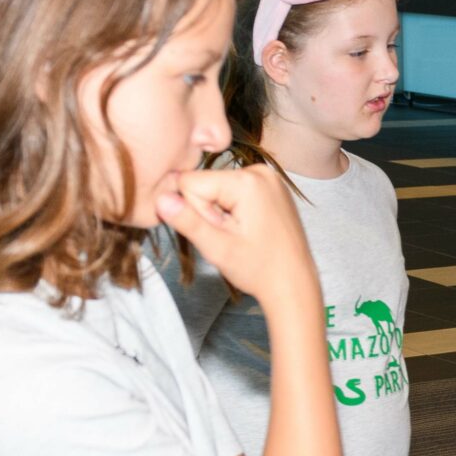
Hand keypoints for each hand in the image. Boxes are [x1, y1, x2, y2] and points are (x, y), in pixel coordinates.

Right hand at [155, 164, 317, 307]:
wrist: (294, 284)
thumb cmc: (260, 270)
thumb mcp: (218, 248)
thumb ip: (187, 221)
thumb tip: (160, 198)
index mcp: (248, 181)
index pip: (189, 183)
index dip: (197, 212)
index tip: (221, 233)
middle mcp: (260, 171)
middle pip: (204, 183)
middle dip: (210, 212)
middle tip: (234, 237)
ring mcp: (268, 177)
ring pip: (217, 188)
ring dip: (221, 212)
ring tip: (243, 235)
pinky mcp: (270, 186)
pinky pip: (234, 191)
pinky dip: (234, 210)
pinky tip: (250, 229)